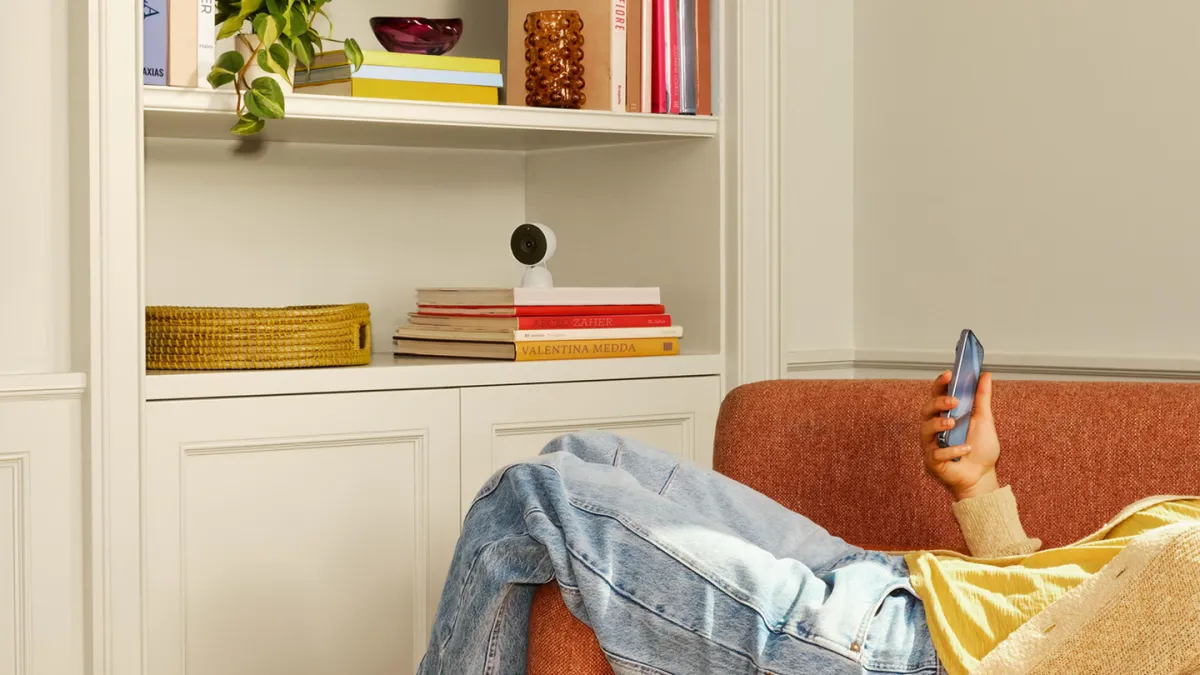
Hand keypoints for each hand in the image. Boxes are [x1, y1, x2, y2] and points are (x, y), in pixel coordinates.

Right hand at [919, 370, 1000, 500]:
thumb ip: (982, 398)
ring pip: (925, 429)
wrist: (983, 476)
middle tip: (954, 401)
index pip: (936, 395)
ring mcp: (931, 445)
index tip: (949, 375)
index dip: (940, 384)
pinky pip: (935, 453)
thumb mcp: (984, 420)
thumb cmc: (981, 449)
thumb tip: (986, 375)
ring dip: (938, 424)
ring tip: (953, 424)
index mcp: (944, 415)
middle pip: (926, 409)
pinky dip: (951, 450)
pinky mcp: (932, 462)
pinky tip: (965, 450)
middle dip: (938, 402)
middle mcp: (934, 428)